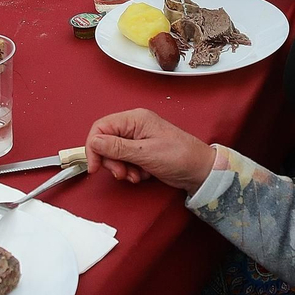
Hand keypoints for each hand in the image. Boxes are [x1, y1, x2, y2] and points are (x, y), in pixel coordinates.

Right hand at [85, 109, 217, 194]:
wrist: (200, 171)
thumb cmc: (180, 156)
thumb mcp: (145, 153)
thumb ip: (118, 148)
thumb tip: (95, 142)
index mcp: (135, 119)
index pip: (101, 127)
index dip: (94, 147)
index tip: (95, 166)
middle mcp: (135, 126)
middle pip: (106, 142)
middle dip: (111, 161)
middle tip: (122, 174)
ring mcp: (139, 139)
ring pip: (115, 154)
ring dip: (122, 169)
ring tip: (136, 176)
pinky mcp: (142, 151)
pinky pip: (126, 161)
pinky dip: (131, 171)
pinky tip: (143, 175)